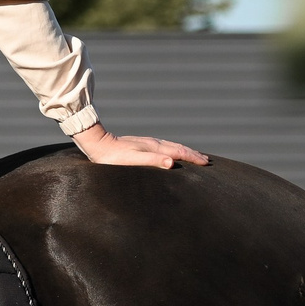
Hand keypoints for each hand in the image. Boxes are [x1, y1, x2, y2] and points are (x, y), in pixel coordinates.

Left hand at [74, 126, 207, 168]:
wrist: (97, 145)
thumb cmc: (113, 157)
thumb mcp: (133, 160)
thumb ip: (153, 160)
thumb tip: (172, 162)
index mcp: (154, 147)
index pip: (179, 152)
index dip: (193, 157)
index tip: (206, 163)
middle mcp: (153, 143)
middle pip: (177, 147)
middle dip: (192, 153)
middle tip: (206, 160)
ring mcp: (147, 143)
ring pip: (170, 146)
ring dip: (184, 150)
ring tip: (193, 155)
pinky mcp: (140, 145)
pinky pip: (163, 146)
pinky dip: (172, 149)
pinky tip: (169, 153)